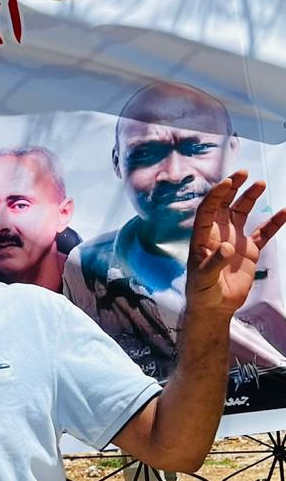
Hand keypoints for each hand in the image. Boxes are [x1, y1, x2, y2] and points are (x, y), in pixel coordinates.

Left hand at [187, 172, 285, 317]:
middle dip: (232, 188)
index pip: (208, 210)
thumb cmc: (202, 292)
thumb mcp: (204, 279)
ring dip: (250, 197)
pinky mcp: (249, 251)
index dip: (216, 195)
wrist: (215, 307)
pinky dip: (274, 222)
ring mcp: (235, 240)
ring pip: (243, 212)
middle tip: (242, 173)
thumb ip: (214, 264)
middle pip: (224, 205)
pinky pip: (264, 232)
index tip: (227, 183)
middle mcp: (218, 233)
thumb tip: (226, 248)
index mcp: (203, 237)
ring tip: (260, 183)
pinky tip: (285, 211)